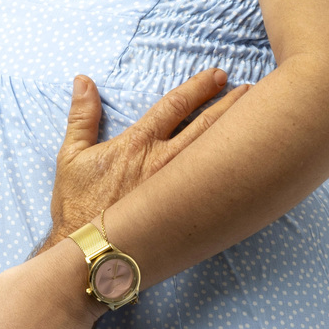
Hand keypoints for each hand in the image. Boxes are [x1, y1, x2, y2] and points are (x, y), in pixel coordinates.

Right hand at [41, 69, 250, 247]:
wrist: (88, 252)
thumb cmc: (77, 206)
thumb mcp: (71, 156)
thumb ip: (81, 116)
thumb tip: (83, 80)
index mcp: (137, 145)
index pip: (174, 106)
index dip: (198, 88)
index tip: (217, 76)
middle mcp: (163, 163)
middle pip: (205, 126)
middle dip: (229, 105)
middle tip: (250, 89)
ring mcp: (177, 189)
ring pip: (214, 154)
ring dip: (236, 132)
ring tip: (258, 116)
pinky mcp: (185, 213)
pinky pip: (215, 188)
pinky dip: (234, 173)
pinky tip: (251, 166)